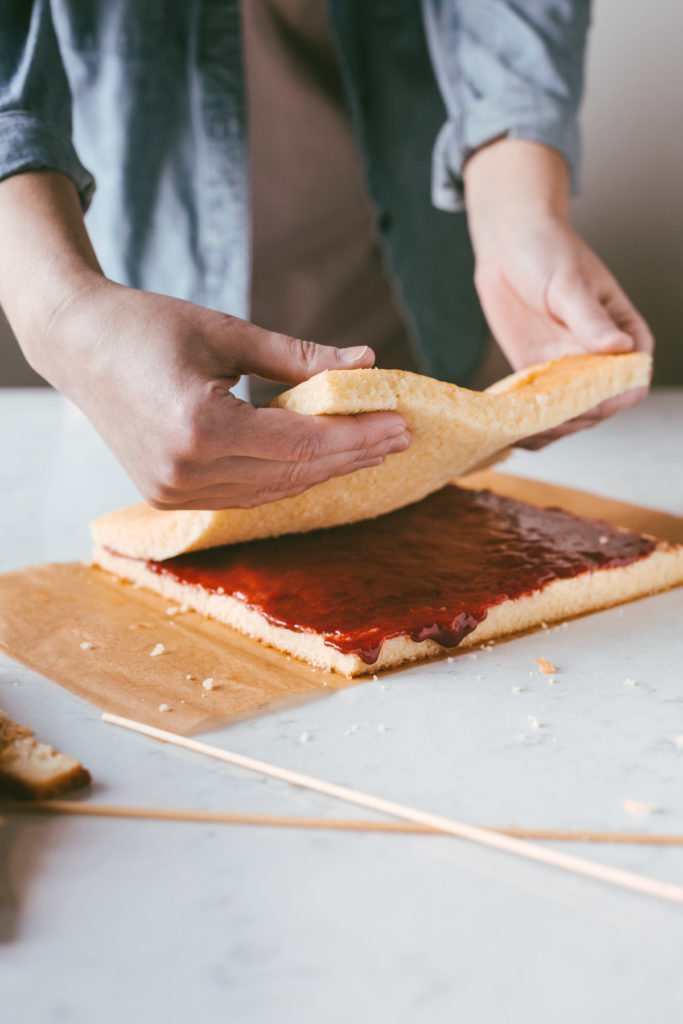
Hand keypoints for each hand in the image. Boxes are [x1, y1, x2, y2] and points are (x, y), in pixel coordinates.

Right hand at [42, 279, 408, 508]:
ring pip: (273, 490)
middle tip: (397, 436)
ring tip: (369, 447)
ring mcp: (174, 490)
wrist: (76, 344)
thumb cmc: (147, 325)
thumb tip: (364, 360)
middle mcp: (187, 470)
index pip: (302, 441)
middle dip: (352, 455)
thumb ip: (298, 356)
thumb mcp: (227, 332)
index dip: (357, 435)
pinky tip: (319, 460)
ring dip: (324, 470)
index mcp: (200, 425)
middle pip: (294, 472)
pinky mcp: (168, 496)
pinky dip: (286, 477)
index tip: (399, 421)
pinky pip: (245, 494)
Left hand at [464, 141, 652, 447]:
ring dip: (549, 430)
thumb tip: (619, 348)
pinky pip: (537, 409)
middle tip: (544, 424)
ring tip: (524, 436)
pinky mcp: (536, 375)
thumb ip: (591, 319)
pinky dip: (526, 425)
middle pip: (598, 407)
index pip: (631, 381)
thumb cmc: (548, 251)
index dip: (613, 399)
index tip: (587, 405)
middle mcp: (600, 359)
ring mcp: (567, 370)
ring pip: (567, 415)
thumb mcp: (569, 282)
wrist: (509, 244)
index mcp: (625, 336)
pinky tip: (510, 435)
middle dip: (574, 420)